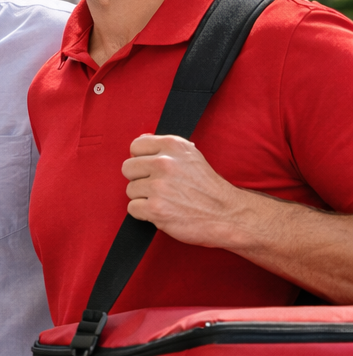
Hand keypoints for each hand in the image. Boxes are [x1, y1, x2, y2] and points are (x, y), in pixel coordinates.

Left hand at [121, 135, 253, 248]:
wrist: (228, 214)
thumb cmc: (208, 188)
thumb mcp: (191, 157)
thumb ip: (165, 149)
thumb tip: (141, 141)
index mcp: (173, 146)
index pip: (136, 146)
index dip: (141, 159)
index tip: (152, 169)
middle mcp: (165, 163)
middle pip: (128, 168)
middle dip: (140, 179)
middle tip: (159, 187)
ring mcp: (159, 186)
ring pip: (130, 189)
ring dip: (144, 197)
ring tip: (166, 200)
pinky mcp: (155, 208)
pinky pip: (132, 208)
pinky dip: (144, 213)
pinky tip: (162, 211)